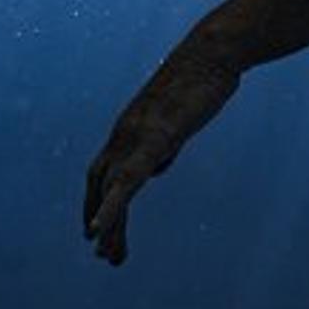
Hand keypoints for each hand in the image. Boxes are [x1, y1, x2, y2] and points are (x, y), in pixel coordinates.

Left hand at [84, 45, 240, 265]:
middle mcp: (123, 134)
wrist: (211, 52)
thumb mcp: (178, 120)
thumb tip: (153, 170)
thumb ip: (162, 146)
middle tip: (103, 256)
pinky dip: (109, 207)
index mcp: (129, 129)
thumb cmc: (200, 81)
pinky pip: (125, 181)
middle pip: (100, 183)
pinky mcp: (153, 139)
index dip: (96, 200)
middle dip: (100, 220)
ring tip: (106, 256)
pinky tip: (99, 229)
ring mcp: (135, 136)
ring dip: (106, 224)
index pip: (102, 171)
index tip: (96, 229)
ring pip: (110, 188)